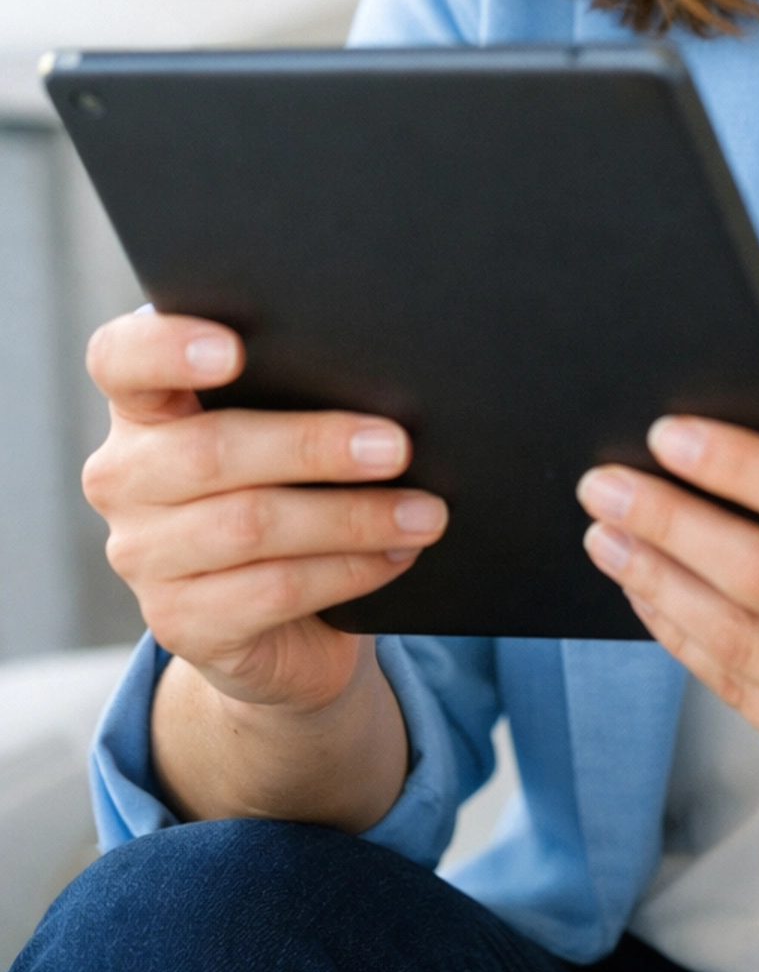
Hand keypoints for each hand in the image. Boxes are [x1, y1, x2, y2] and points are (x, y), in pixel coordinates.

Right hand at [84, 306, 448, 715]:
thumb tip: (385, 377)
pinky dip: (347, 570)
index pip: (121, 360)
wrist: (280, 613)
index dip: (168, 349)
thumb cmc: (288, 481)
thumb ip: (299, 388)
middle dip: (315, 446)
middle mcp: (125, 477)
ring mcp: (143, 557)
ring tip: (424, 512)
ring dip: (352, 517)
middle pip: (209, 450)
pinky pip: (273, 591)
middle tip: (398, 446)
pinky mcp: (180, 623)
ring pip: (251, 526)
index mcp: (143, 405)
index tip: (234, 349)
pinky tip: (395, 555)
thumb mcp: (283, 424)